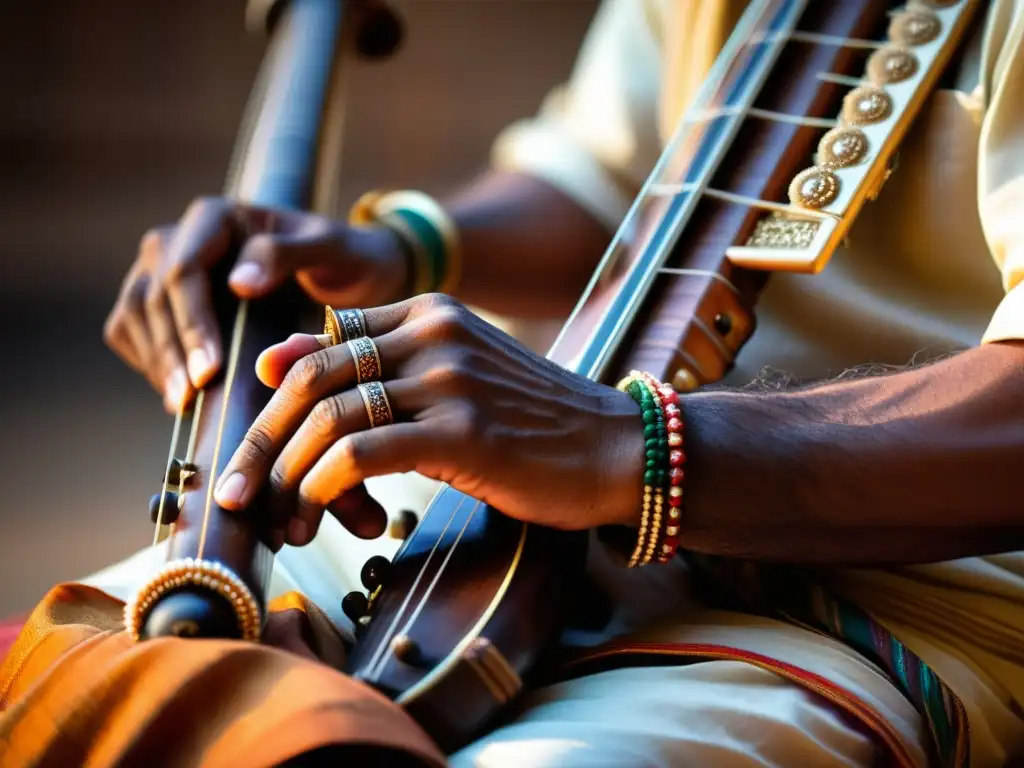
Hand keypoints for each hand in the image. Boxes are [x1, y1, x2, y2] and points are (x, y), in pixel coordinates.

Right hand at [103, 196, 409, 411]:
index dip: (192, 324)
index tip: (209, 370)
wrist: (347, 270)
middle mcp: (179, 238)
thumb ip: (287, 254)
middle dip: (171, 352)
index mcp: (215, 217)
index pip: (183, 271)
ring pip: (134, 315)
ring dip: (155, 362)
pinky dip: (149, 363)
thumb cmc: (343, 256)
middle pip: (152, 297)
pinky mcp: (159, 301)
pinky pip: (132, 331)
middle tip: (189, 398)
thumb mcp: (330, 248)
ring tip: (181, 403)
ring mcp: (161, 268)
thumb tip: (239, 282)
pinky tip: (176, 395)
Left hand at [213, 294, 645, 545]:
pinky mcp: (462, 430)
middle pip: (309, 379)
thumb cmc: (531, 423)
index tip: (256, 456)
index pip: (320, 347)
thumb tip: (276, 363)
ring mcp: (448, 378)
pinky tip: (322, 512)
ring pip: (328, 417)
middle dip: (262, 443)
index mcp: (427, 312)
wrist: (617, 449)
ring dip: (290, 478)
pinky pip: (361, 451)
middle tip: (237, 495)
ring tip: (283, 522)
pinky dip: (325, 485)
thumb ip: (373, 365)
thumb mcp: (451, 377)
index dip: (276, 404)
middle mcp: (433, 333)